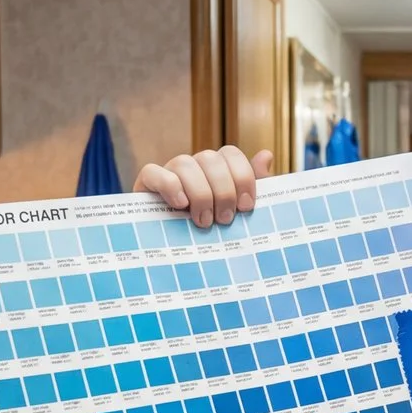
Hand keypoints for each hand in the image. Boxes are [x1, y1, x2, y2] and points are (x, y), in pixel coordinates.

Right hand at [133, 146, 272, 226]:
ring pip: (184, 163)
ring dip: (199, 193)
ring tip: (203, 221)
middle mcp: (193, 166)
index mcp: (216, 169)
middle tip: (225, 220)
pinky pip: (152, 171)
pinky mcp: (145, 185)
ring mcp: (168, 173)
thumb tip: (266, 155)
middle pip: (210, 158)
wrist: (175, 259)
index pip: (230, 153)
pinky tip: (180, 204)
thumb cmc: (212, 234)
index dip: (242, 176)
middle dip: (223, 190)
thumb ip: (253, 187)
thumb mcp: (236, 215)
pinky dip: (169, 186)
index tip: (246, 206)